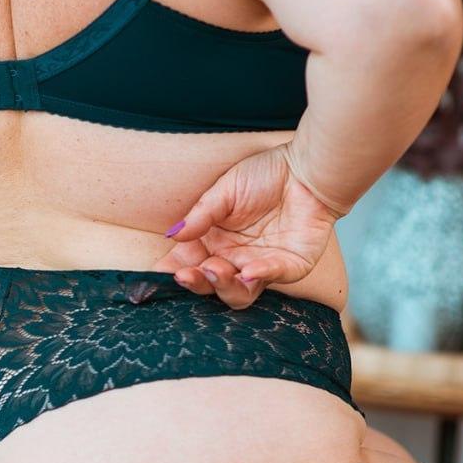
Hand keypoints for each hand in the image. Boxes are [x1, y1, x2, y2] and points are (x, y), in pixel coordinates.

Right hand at [153, 142, 341, 308]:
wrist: (307, 168)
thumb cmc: (265, 175)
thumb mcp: (224, 191)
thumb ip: (200, 215)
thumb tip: (172, 235)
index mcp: (214, 243)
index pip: (187, 264)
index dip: (171, 272)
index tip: (155, 275)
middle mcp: (234, 259)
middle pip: (210, 285)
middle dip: (196, 283)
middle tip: (186, 274)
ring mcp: (261, 266)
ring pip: (239, 293)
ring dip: (223, 286)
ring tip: (214, 270)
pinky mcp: (289, 266)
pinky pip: (273, 278)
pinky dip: (260, 276)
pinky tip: (247, 271)